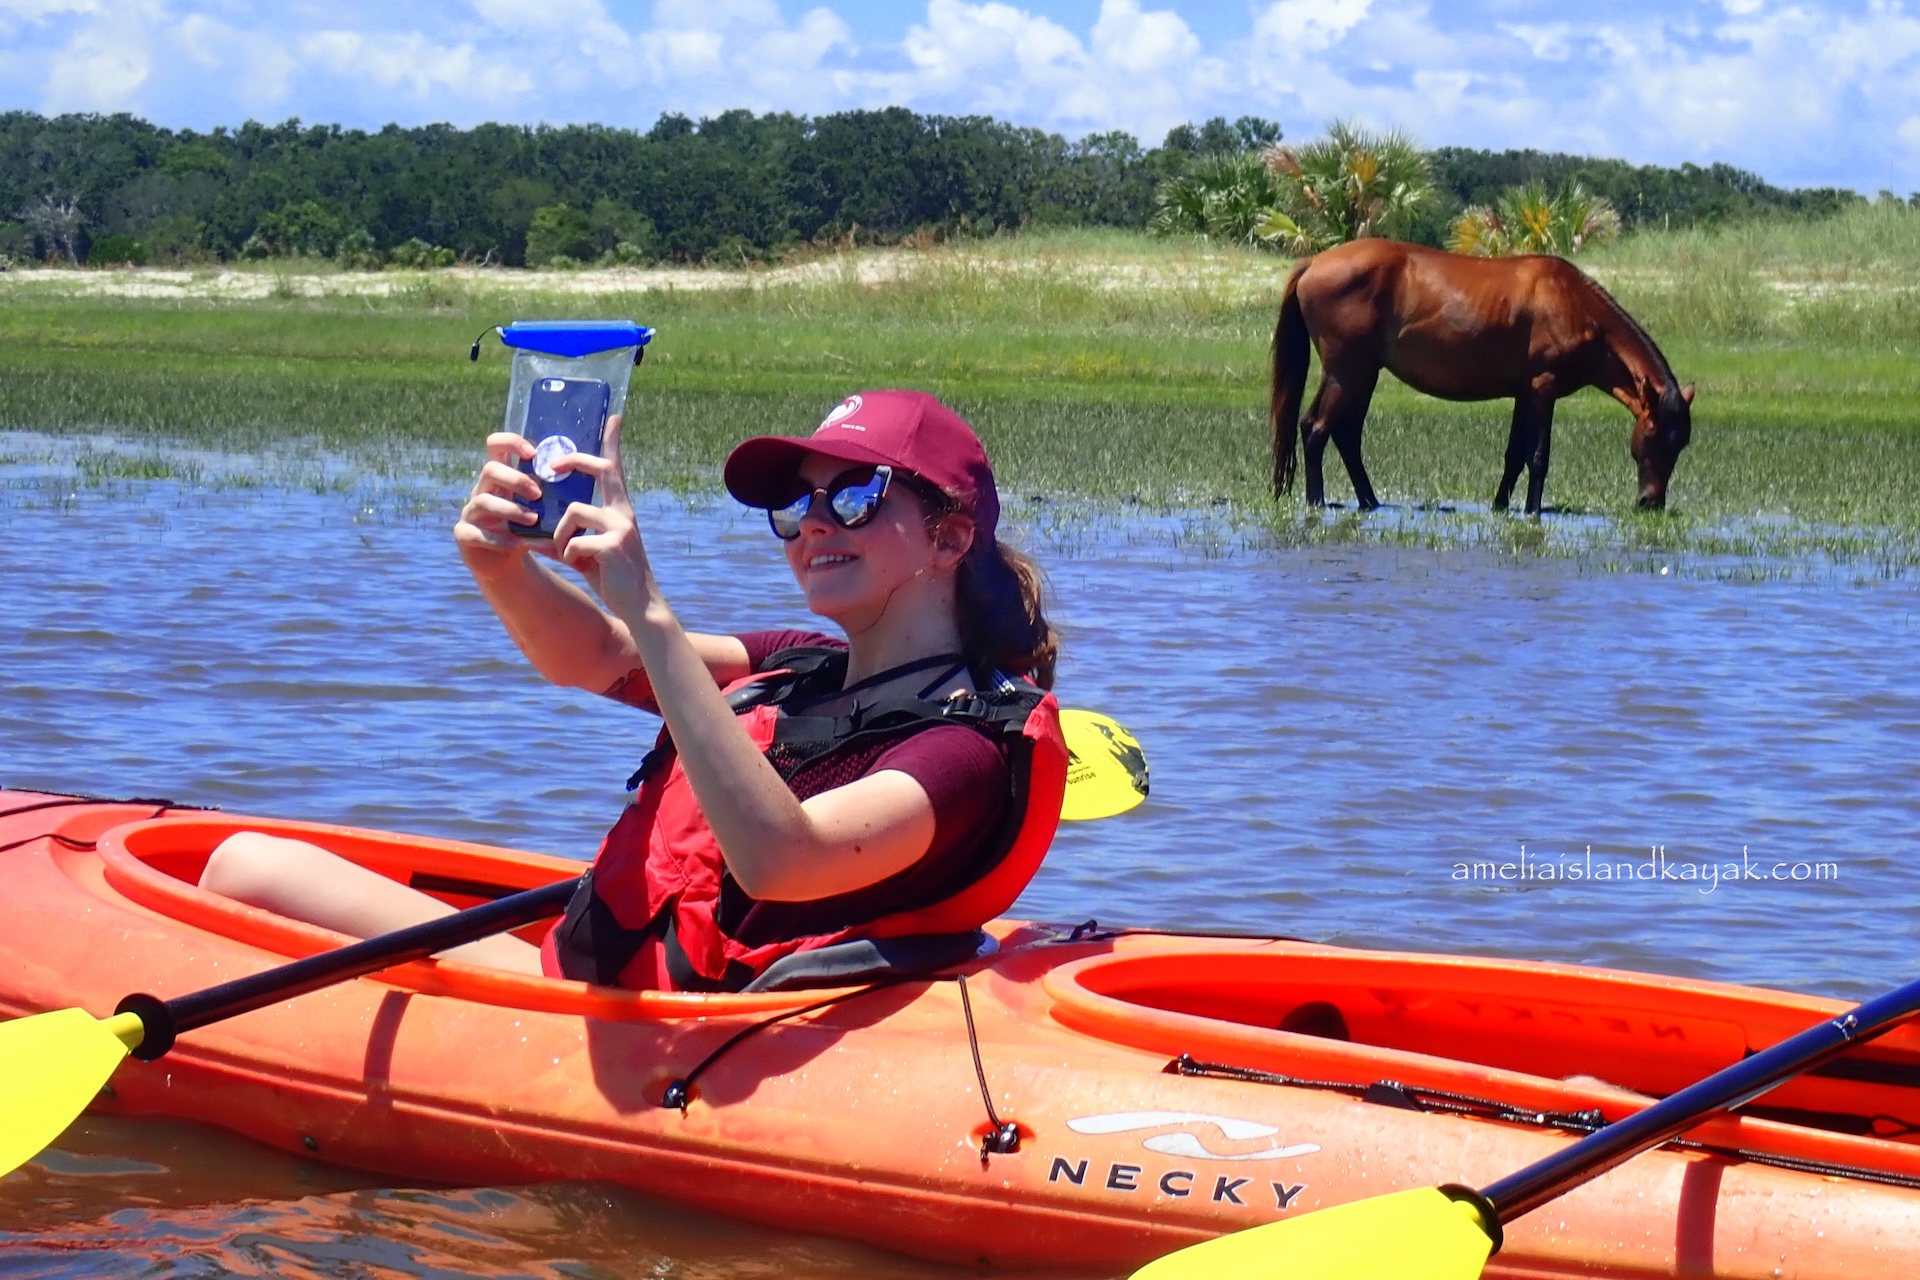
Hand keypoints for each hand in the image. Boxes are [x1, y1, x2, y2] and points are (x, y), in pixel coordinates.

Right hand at [453, 433, 542, 574]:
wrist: (505, 565)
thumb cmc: (525, 531)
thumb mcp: (538, 509)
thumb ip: (551, 493)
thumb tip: (581, 473)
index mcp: (500, 478)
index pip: (496, 446)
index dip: (511, 442)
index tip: (533, 453)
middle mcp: (482, 490)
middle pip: (490, 470)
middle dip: (516, 479)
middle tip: (538, 494)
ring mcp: (471, 512)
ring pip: (483, 501)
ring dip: (511, 509)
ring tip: (533, 520)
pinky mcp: (464, 535)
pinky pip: (476, 533)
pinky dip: (499, 539)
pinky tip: (517, 544)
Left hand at [552, 415, 653, 616]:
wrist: (637, 605)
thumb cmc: (612, 577)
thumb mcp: (588, 551)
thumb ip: (567, 537)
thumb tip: (534, 535)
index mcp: (619, 510)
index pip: (614, 469)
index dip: (612, 442)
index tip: (613, 417)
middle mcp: (623, 513)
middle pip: (600, 469)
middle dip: (574, 460)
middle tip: (554, 465)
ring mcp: (620, 527)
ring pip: (574, 511)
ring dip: (560, 532)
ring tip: (564, 551)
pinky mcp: (612, 546)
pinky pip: (574, 541)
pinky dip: (566, 552)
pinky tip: (574, 563)